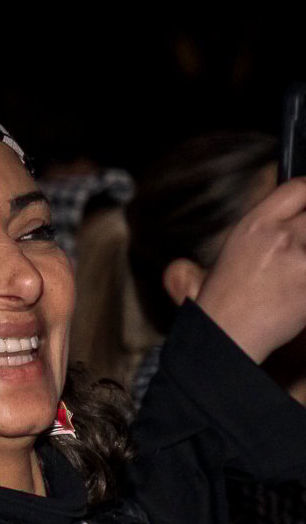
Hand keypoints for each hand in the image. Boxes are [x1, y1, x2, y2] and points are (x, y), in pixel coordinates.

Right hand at [195, 177, 305, 362]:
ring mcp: (301, 259)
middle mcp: (280, 236)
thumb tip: (287, 223)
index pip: (300, 188)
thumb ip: (262, 230)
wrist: (226, 335)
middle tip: (302, 248)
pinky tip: (301, 288)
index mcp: (254, 224)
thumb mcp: (231, 252)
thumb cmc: (225, 299)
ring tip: (298, 271)